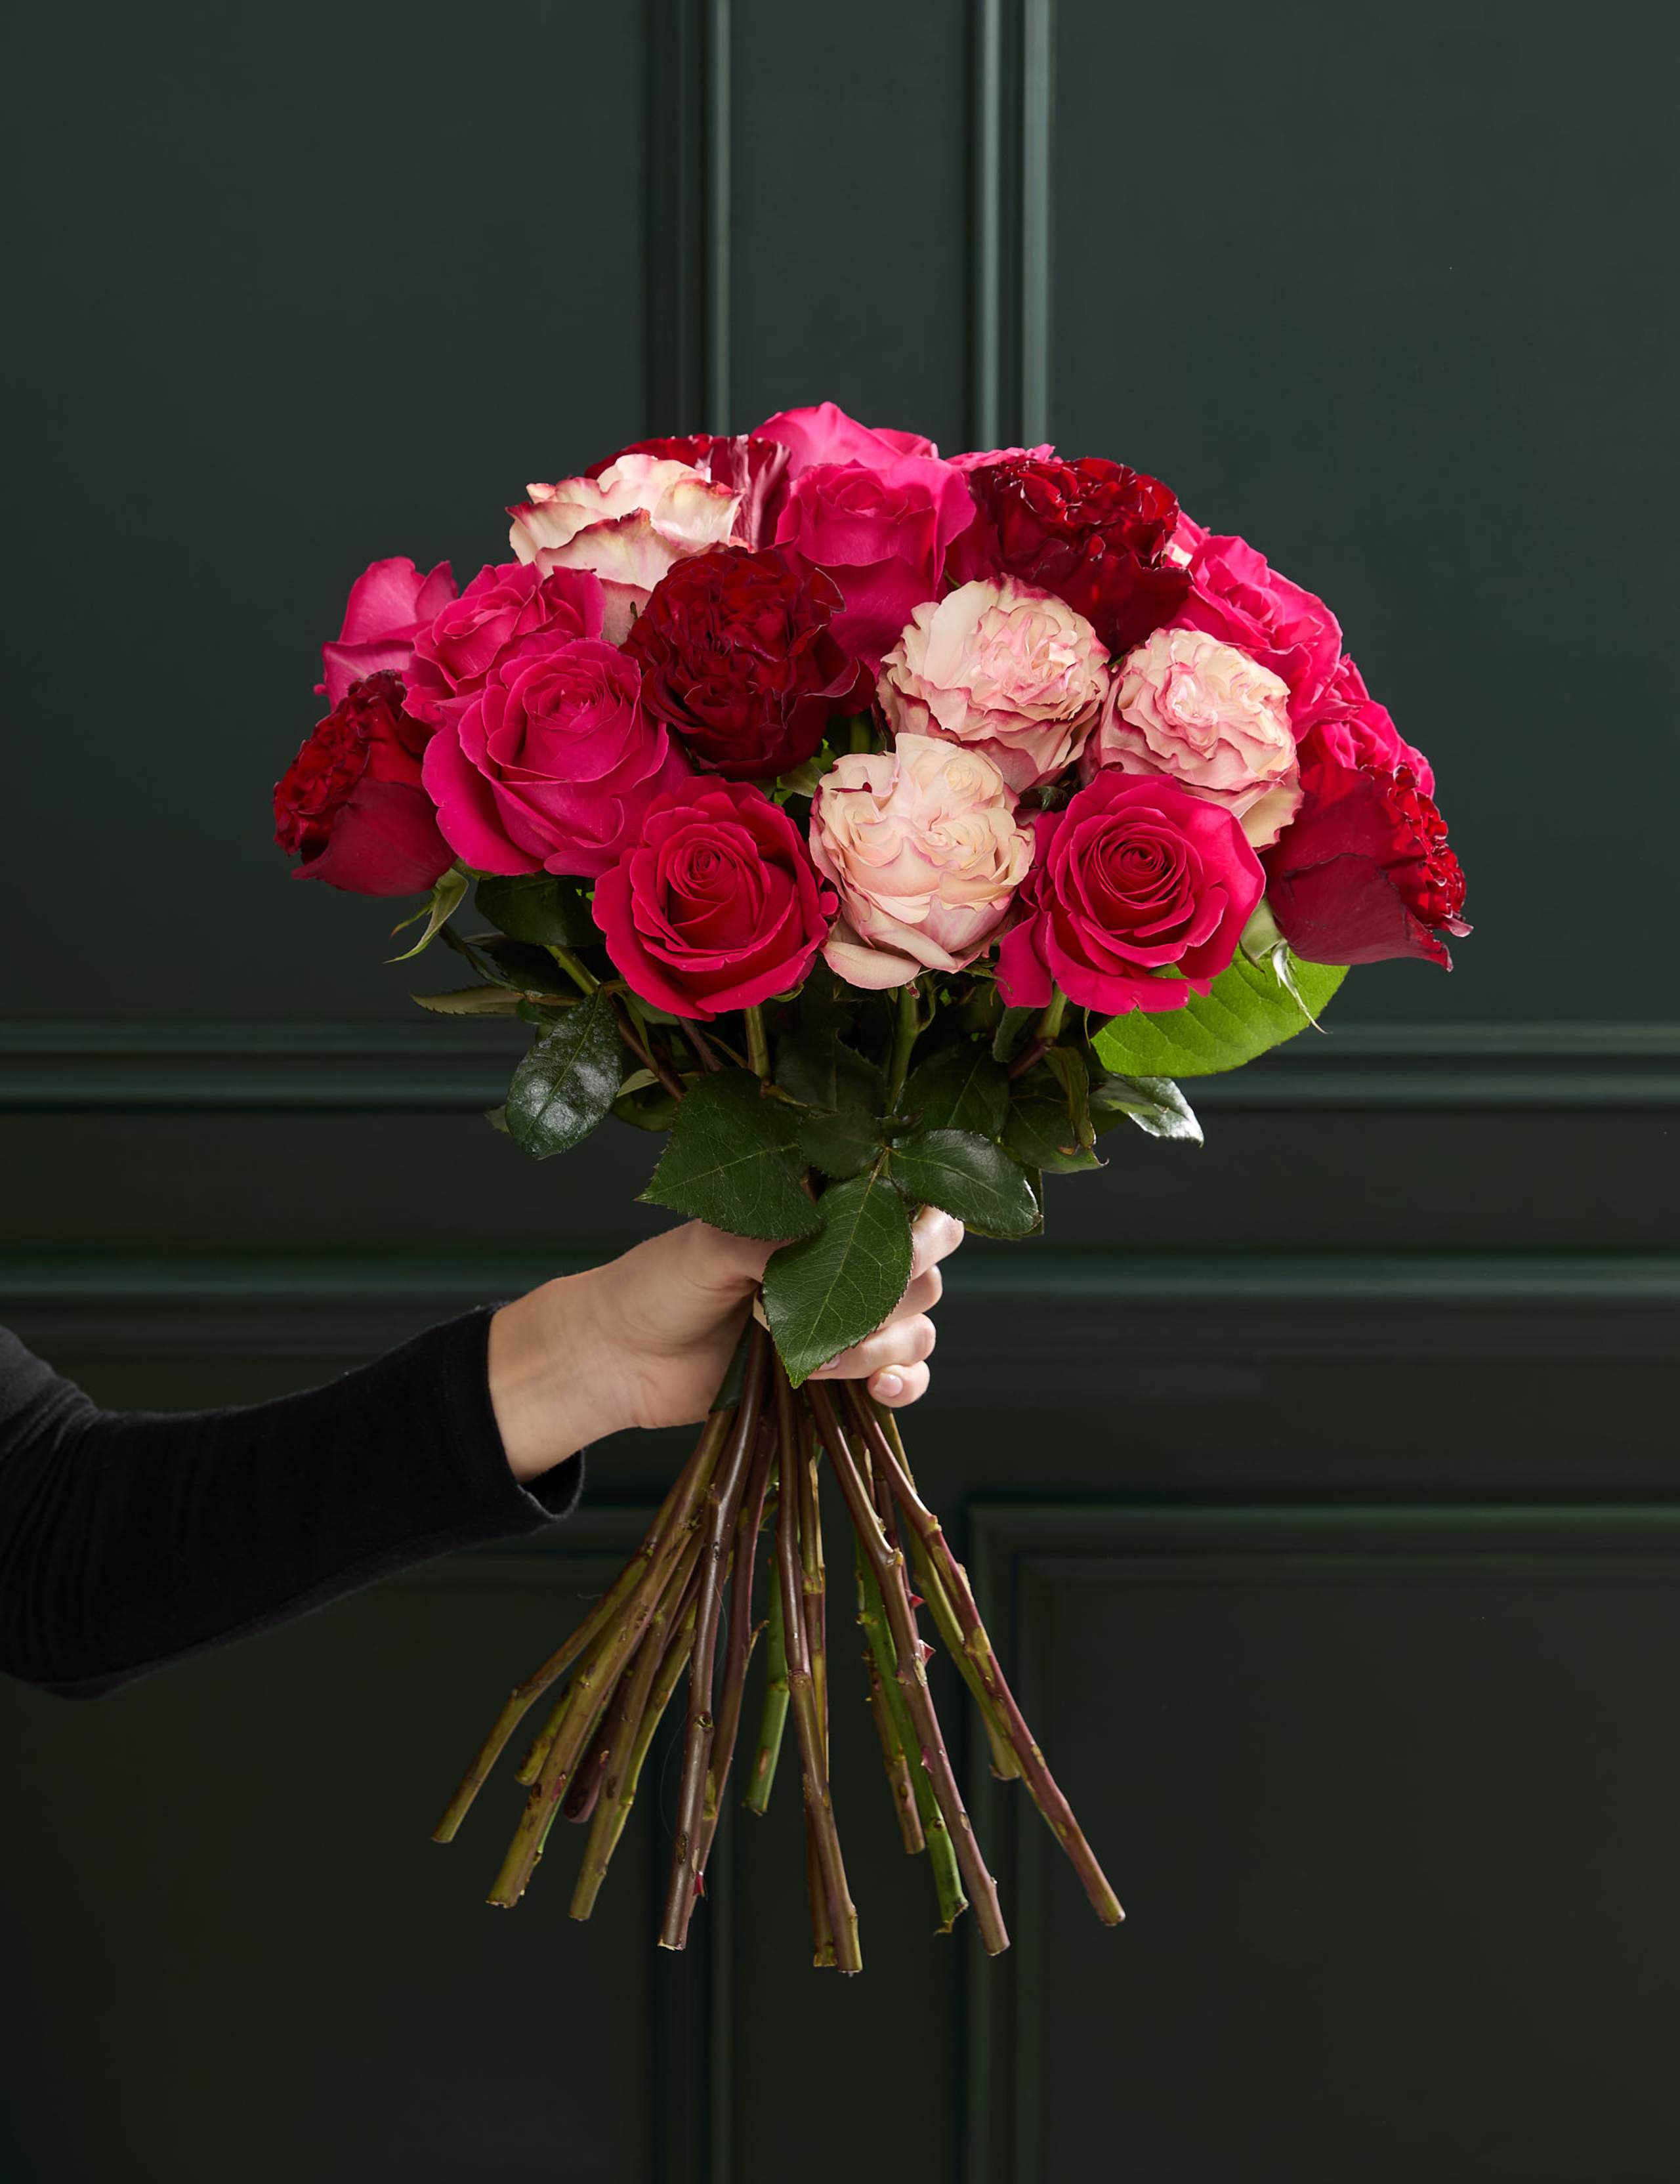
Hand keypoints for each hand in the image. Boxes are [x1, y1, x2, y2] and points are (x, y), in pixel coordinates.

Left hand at [488, 1210, 964, 1483]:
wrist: (618, 1357)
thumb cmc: (657, 1283)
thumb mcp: (713, 1243)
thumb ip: (779, 1237)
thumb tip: (838, 1236)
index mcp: (823, 1213)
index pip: (907, 1206)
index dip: (922, 1226)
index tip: (899, 1244)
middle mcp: (844, 1263)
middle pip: (923, 1272)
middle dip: (897, 1293)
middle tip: (849, 1305)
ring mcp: (845, 1321)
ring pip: (917, 1329)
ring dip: (883, 1346)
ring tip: (822, 1359)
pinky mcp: (840, 1375)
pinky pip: (904, 1380)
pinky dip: (903, 1386)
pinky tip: (878, 1390)